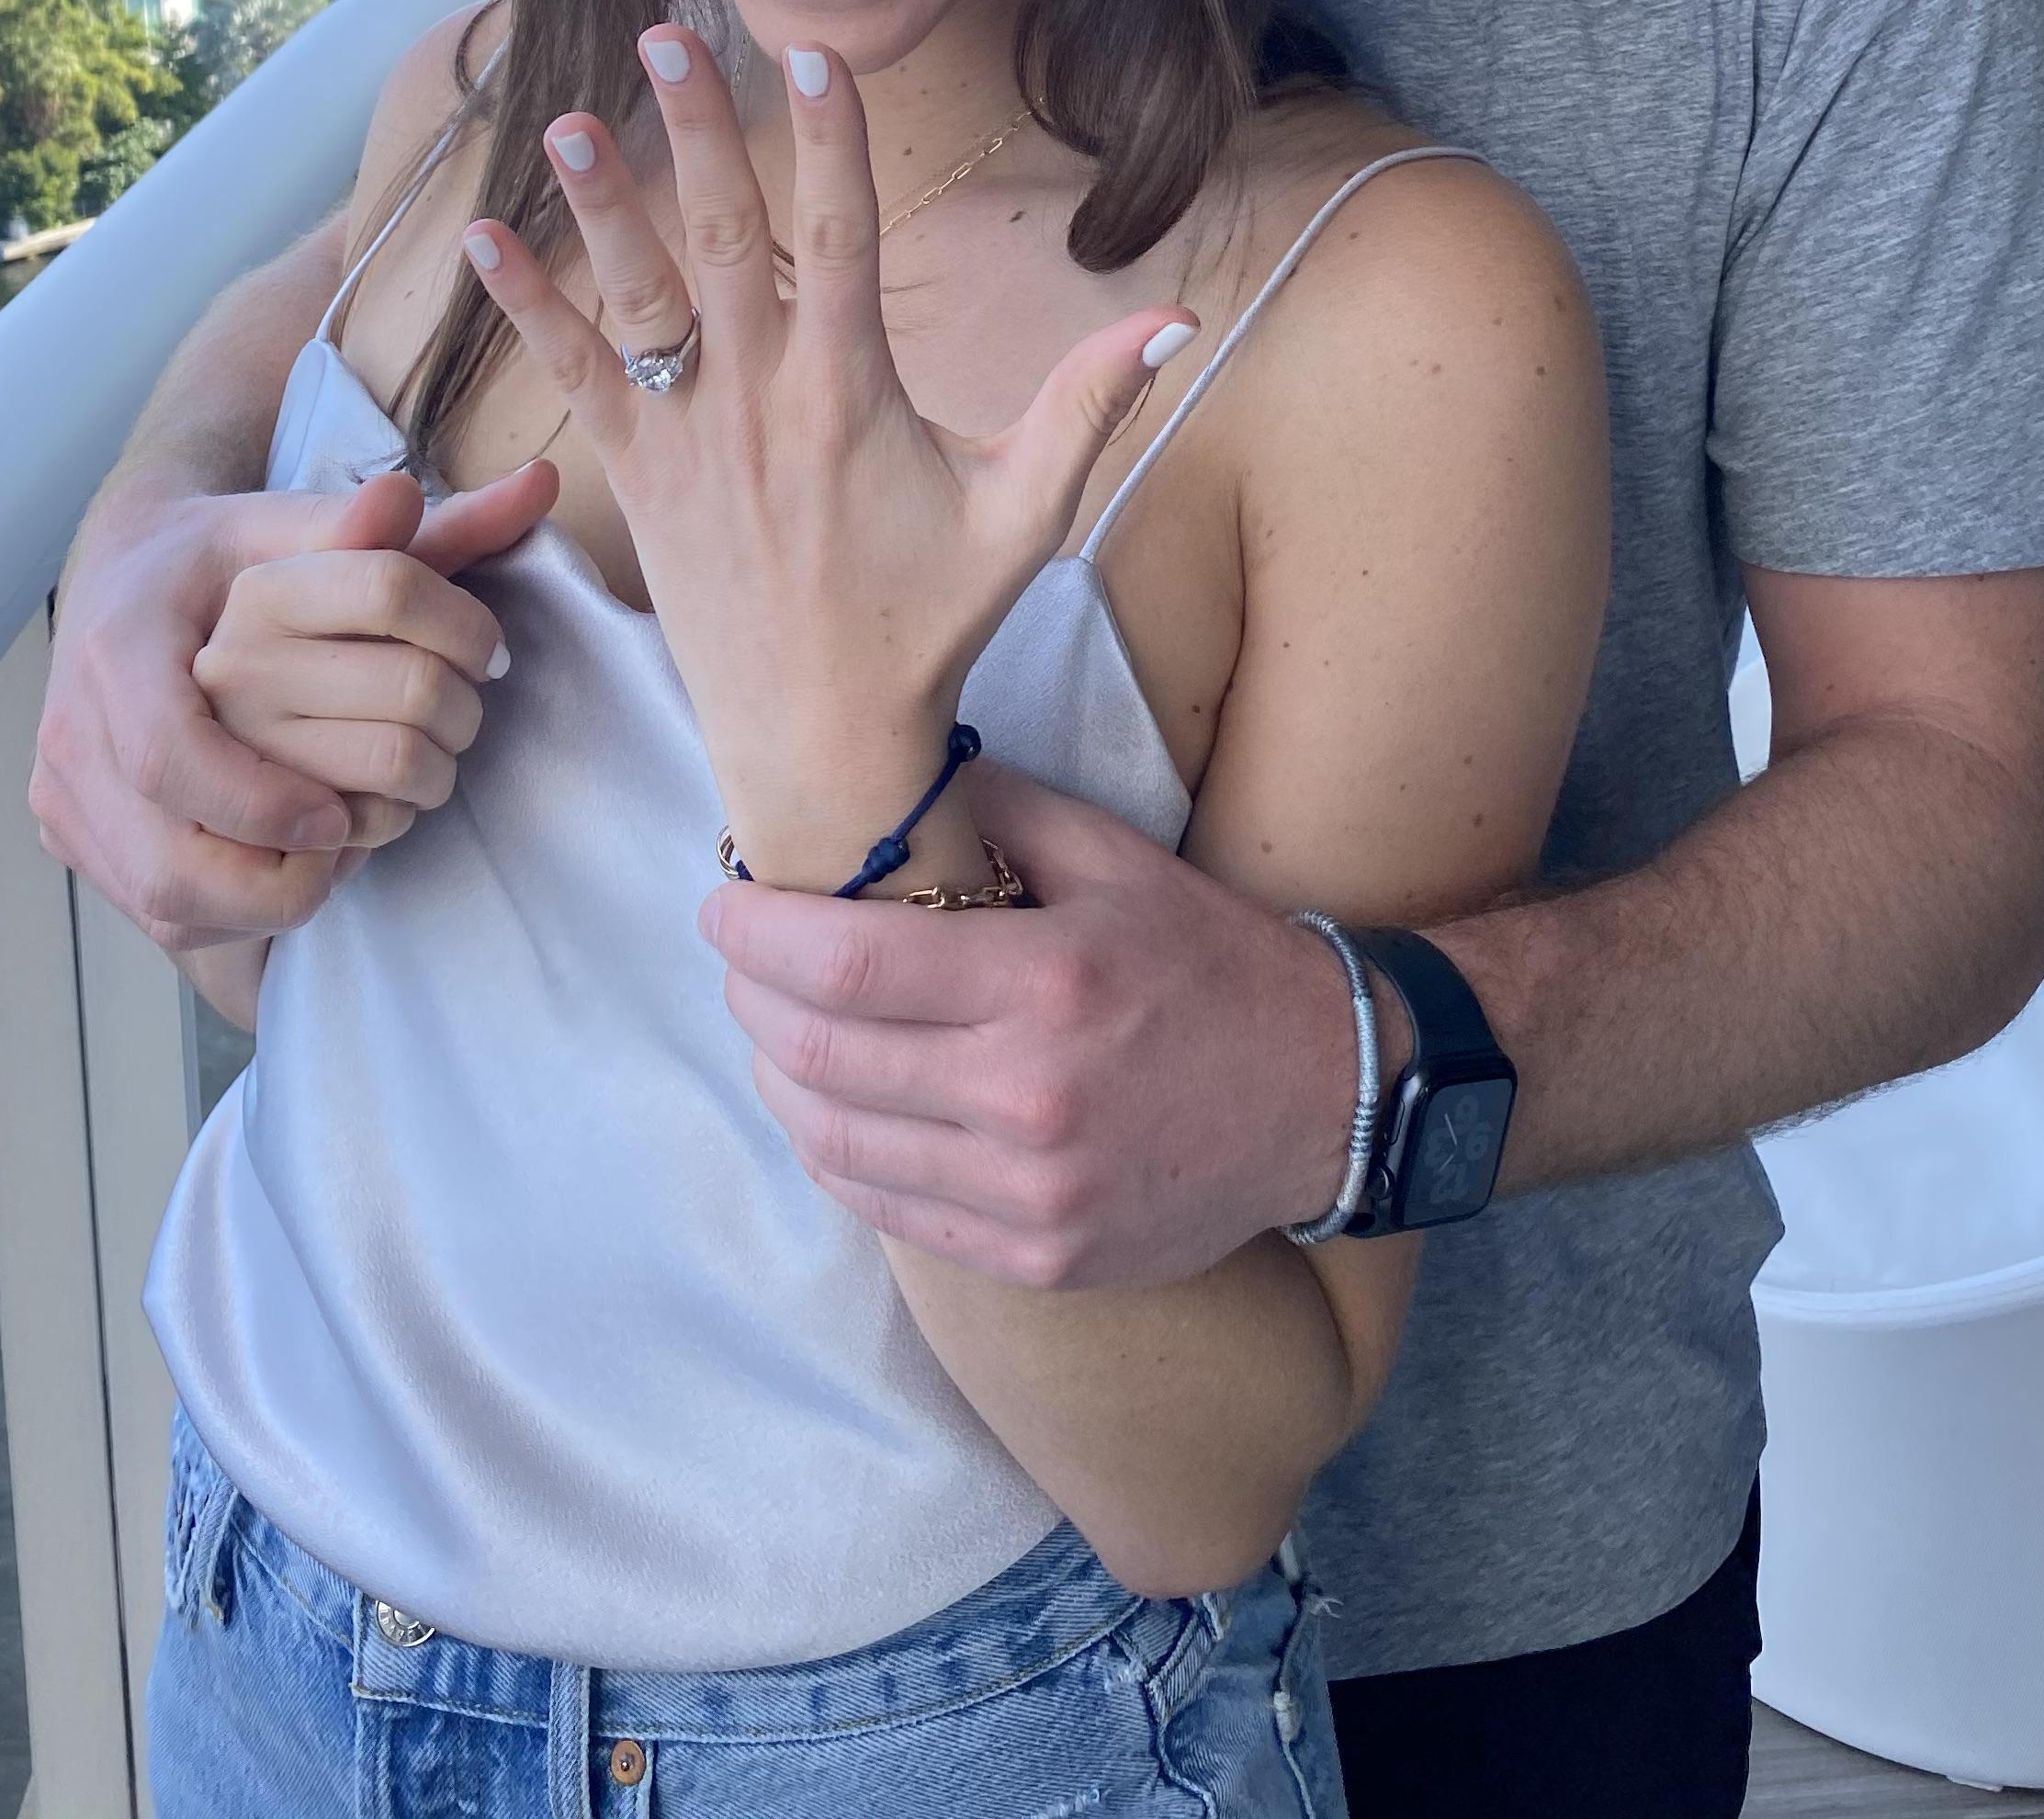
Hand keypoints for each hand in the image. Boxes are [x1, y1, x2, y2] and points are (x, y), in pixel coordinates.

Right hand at [32, 457, 560, 953]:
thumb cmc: (225, 554)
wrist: (124, 576)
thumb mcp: (294, 524)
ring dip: (275, 896)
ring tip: (349, 850)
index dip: (269, 798)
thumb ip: (405, 529)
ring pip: (170, 901)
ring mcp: (67, 798)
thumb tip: (534, 489)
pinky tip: (304, 865)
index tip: (360, 801)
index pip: (177, 753)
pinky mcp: (78, 842)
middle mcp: (77, 729)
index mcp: (122, 645)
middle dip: (297, 858)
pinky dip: (244, 908)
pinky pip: (167, 915)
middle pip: (179, 852)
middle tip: (389, 811)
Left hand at [452, 26, 1189, 887]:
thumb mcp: (1025, 516)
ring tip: (568, 117)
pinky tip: (478, 240)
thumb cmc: (927, 622)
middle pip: (725, 239)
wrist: (821, 742)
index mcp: (852, 394)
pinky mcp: (634, 479)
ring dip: (600, 204)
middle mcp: (760, 402)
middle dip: (698, 131)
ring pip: (639, 297)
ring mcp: (686, 439)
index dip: (830, 142)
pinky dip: (525, 310)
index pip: (844, 237)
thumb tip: (1174, 320)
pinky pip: (572, 378)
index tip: (813, 56)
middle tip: (667, 37)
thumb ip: (1087, 406)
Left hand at [701, 764, 1368, 1287]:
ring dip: (779, 1078)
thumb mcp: (1114, 856)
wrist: (1320, 1098)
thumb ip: (994, 813)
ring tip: (771, 1028)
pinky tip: (829, 1105)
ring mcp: (1030, 1194)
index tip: (723, 905)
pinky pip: (888, 1209)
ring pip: (837, 1144)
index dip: (757, 935)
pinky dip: (834, 1152)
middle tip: (738, 960)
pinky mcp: (1036, 1258)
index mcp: (1047, 982)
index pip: (846, 965)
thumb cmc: (1210, 961)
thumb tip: (881, 786)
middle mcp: (1029, 1097)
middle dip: (749, 1002)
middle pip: (822, 1057)